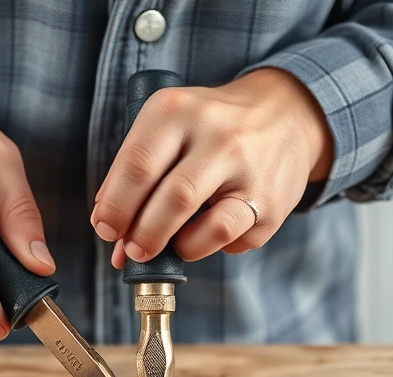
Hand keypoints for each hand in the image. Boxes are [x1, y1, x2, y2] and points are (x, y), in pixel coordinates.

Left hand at [90, 68, 332, 266]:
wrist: (286, 113)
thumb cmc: (211, 125)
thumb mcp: (169, 124)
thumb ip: (136, 169)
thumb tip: (107, 225)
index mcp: (179, 110)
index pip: (137, 166)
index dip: (115, 207)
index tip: (106, 229)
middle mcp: (218, 136)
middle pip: (170, 200)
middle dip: (141, 236)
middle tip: (132, 250)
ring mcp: (250, 171)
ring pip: (207, 229)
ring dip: (178, 248)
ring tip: (171, 245)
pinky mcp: (273, 203)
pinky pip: (232, 240)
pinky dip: (211, 247)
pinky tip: (206, 234)